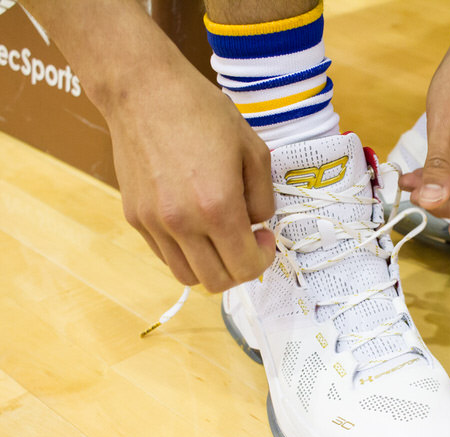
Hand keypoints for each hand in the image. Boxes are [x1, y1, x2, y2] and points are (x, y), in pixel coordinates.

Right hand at [108, 61, 274, 291]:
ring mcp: (154, 223)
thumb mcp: (254, 150)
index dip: (263, 259)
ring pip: (187, 276)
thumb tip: (258, 225)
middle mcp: (182, 223)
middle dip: (240, 268)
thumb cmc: (202, 113)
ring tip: (220, 236)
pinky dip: (186, 252)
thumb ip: (263, 198)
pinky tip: (196, 225)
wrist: (143, 91)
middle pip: (217, 281)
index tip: (265, 239)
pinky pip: (165, 255)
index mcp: (217, 206)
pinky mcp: (135, 217)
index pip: (245, 266)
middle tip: (248, 241)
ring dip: (211, 265)